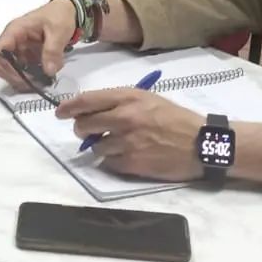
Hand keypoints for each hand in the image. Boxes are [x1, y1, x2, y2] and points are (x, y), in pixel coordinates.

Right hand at [0, 0, 76, 86]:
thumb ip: (52, 51)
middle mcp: (14, 40)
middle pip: (3, 63)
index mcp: (15, 30)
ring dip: (25, 77)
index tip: (21, 77)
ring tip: (42, 81)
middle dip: (15, 76)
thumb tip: (48, 72)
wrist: (69, 10)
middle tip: (33, 83)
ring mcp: (21, 47)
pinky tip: (45, 75)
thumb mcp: (58, 32)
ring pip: (14, 68)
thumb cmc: (59, 16)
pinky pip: (25, 68)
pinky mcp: (28, 53)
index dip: (5, 65)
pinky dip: (33, 75)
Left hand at [55, 88, 203, 181]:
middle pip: (83, 125)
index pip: (86, 101)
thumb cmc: (174, 117)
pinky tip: (125, 155)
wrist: (201, 143)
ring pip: (94, 147)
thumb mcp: (147, 98)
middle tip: (87, 131)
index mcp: (127, 98)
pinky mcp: (132, 164)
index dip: (68, 107)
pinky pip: (108, 163)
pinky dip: (111, 160)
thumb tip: (90, 109)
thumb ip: (119, 101)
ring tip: (114, 144)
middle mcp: (124, 118)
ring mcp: (127, 142)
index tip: (60, 113)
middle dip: (81, 129)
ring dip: (98, 146)